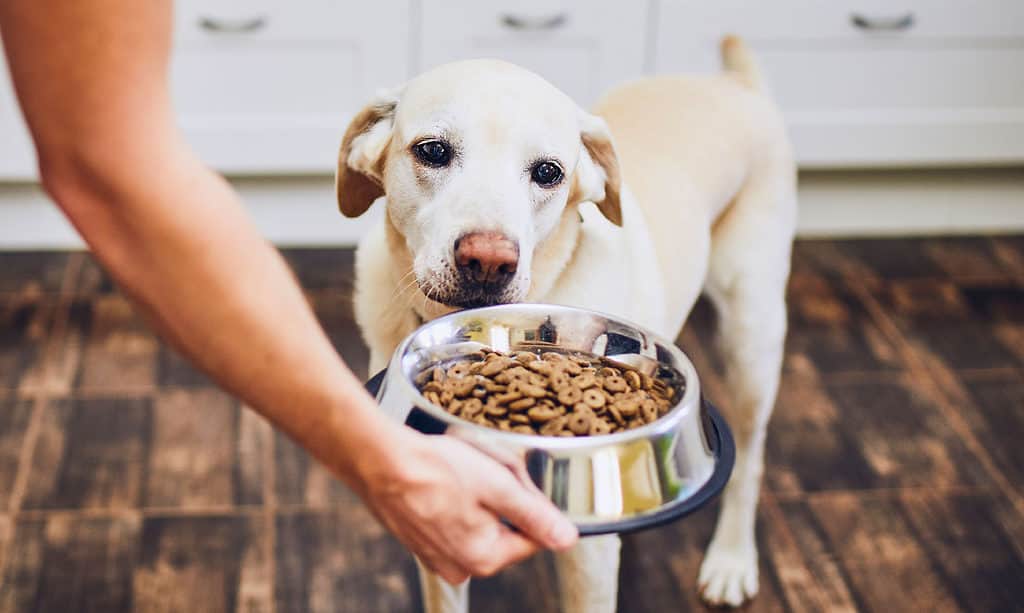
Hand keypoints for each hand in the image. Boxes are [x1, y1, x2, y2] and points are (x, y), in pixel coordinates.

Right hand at [357, 428, 578, 583]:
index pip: (533, 536)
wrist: (378, 460)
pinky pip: (451, 519)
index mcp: (484, 558)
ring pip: (478, 521)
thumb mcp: (498, 485)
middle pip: (504, 528)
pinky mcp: (418, 539)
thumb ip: (536, 515)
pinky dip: (452, 498)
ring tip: (459, 470)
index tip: (513, 478)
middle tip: (484, 468)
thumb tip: (567, 539)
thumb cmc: (435, 469)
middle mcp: (459, 566)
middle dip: (501, 497)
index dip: (530, 502)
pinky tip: (442, 477)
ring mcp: (435, 555)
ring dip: (477, 496)